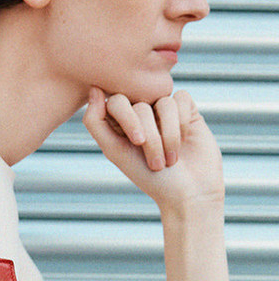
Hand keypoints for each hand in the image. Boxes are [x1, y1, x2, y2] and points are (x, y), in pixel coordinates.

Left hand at [83, 87, 224, 214]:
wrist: (187, 192)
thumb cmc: (148, 177)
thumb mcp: (115, 151)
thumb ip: (96, 122)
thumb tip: (93, 88)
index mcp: (120, 122)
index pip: (115, 101)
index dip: (126, 118)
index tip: (137, 142)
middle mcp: (141, 112)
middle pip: (139, 104)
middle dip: (149, 135)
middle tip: (155, 162)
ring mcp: (164, 110)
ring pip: (163, 102)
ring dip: (167, 134)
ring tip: (170, 160)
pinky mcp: (187, 109)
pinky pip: (181, 99)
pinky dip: (181, 123)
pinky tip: (184, 141)